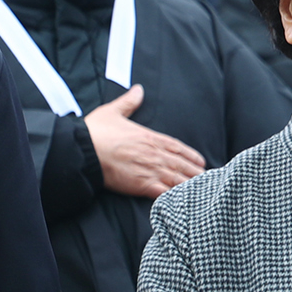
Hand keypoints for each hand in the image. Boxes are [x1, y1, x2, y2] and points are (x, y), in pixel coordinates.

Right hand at [84, 85, 205, 198]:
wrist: (82, 150)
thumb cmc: (95, 132)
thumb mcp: (113, 112)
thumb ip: (128, 102)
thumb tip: (138, 89)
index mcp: (150, 138)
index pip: (178, 147)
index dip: (191, 156)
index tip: (201, 162)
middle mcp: (154, 154)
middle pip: (182, 165)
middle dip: (196, 173)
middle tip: (209, 180)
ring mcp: (150, 170)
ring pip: (177, 180)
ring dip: (191, 185)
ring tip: (204, 192)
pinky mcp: (141, 185)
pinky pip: (164, 193)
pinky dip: (176, 197)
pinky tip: (184, 202)